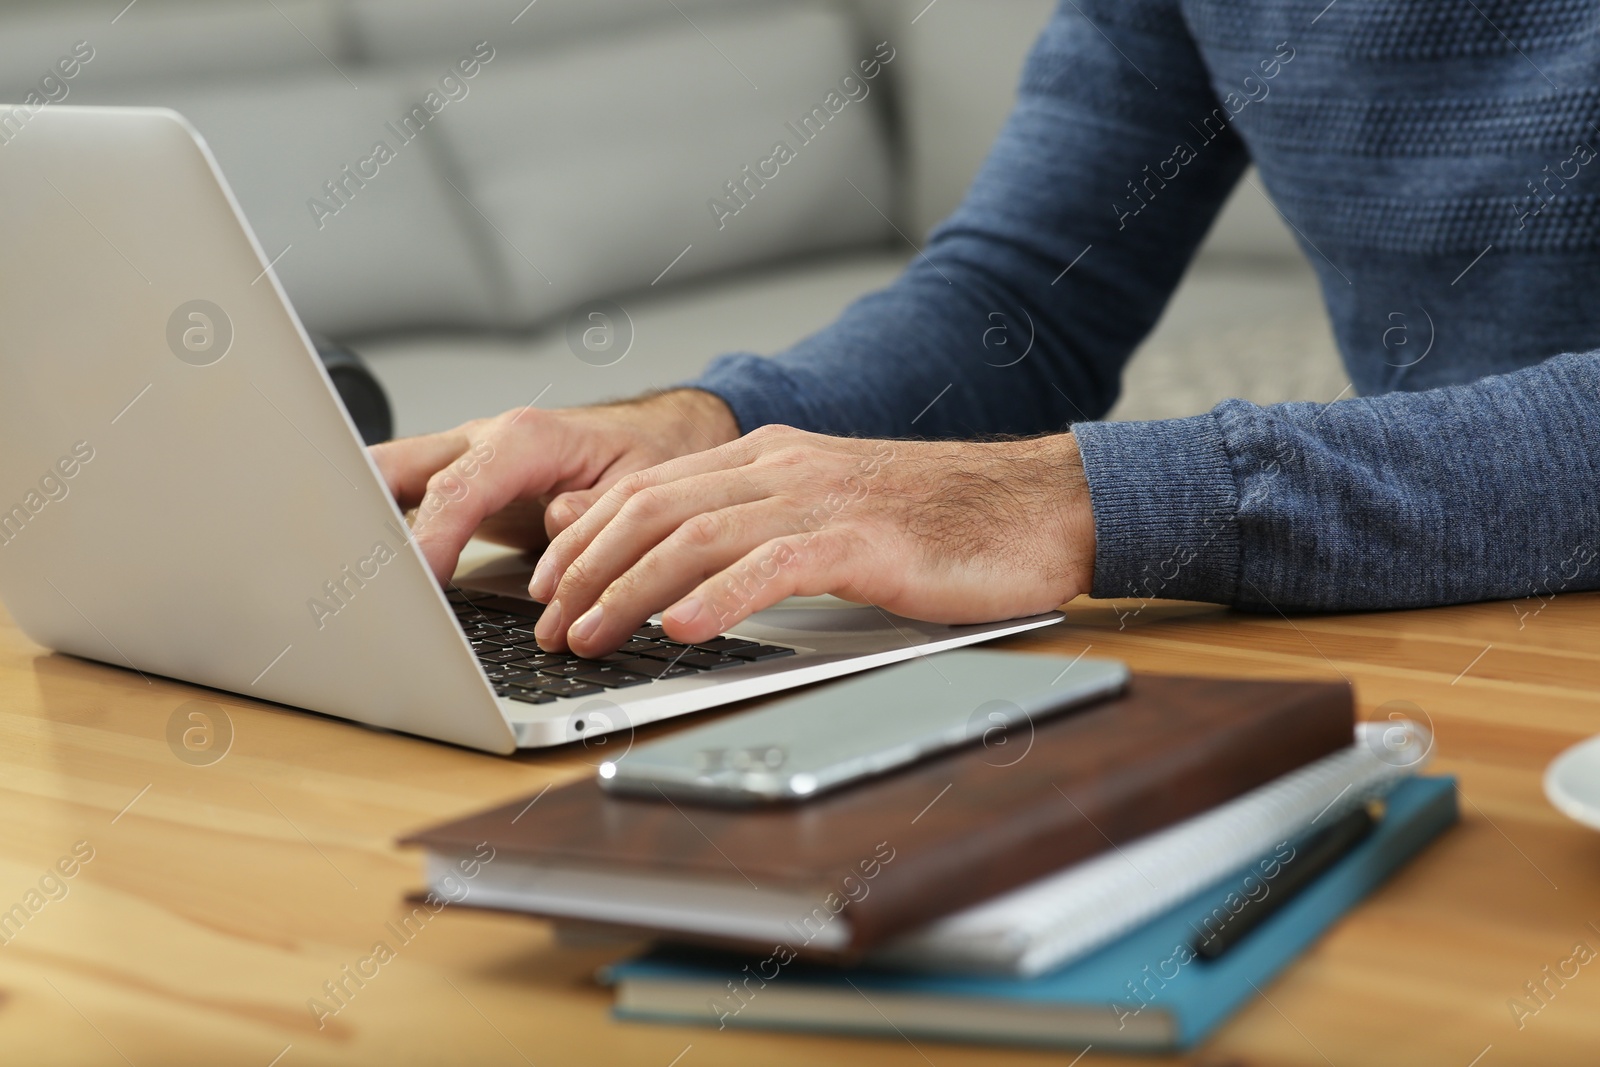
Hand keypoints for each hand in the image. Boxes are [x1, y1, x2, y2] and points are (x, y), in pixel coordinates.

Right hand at [370, 389, 739, 581]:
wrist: (652, 436)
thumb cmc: (646, 455)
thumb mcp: (641, 482)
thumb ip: (598, 507)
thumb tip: (555, 525)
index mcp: (525, 440)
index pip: (458, 490)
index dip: (431, 539)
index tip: (418, 585)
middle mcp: (481, 442)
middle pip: (392, 470)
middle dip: (358, 516)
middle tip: (349, 577)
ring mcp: (461, 461)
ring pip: (383, 480)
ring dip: (356, 522)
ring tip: (341, 581)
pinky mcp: (456, 486)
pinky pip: (400, 501)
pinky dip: (376, 532)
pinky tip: (364, 575)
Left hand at [527, 425, 1096, 656]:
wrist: (1036, 507)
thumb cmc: (936, 524)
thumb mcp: (823, 515)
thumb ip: (746, 527)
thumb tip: (661, 566)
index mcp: (768, 459)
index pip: (649, 489)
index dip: (584, 538)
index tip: (544, 586)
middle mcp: (784, 467)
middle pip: (654, 507)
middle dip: (586, 569)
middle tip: (549, 624)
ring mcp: (822, 498)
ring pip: (697, 535)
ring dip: (630, 590)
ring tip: (590, 636)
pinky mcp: (864, 539)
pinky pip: (772, 565)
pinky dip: (717, 599)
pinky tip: (680, 630)